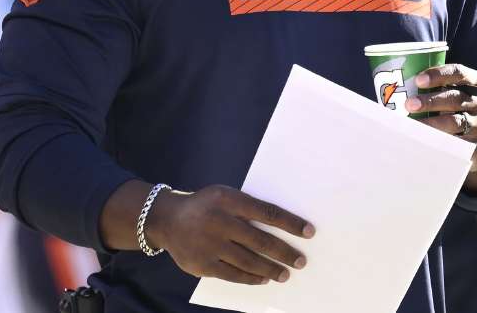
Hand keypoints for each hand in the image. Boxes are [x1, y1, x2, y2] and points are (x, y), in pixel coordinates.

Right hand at [145, 185, 314, 285]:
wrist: (167, 219)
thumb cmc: (207, 206)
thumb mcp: (225, 196)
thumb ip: (248, 208)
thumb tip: (283, 227)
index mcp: (229, 200)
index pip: (267, 212)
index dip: (290, 223)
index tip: (309, 232)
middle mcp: (219, 222)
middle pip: (260, 241)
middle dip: (284, 253)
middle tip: (301, 261)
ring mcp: (210, 245)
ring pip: (248, 261)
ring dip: (271, 269)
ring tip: (285, 274)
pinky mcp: (202, 264)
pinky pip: (233, 274)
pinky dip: (251, 278)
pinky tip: (263, 279)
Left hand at [405, 64, 476, 192]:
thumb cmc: (459, 111)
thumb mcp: (457, 94)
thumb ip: (436, 88)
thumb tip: (393, 86)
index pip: (459, 72)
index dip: (438, 74)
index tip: (418, 80)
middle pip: (455, 98)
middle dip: (430, 101)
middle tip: (408, 104)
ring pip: (455, 122)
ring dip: (431, 123)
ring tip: (412, 125)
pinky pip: (456, 143)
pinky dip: (438, 141)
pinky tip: (423, 141)